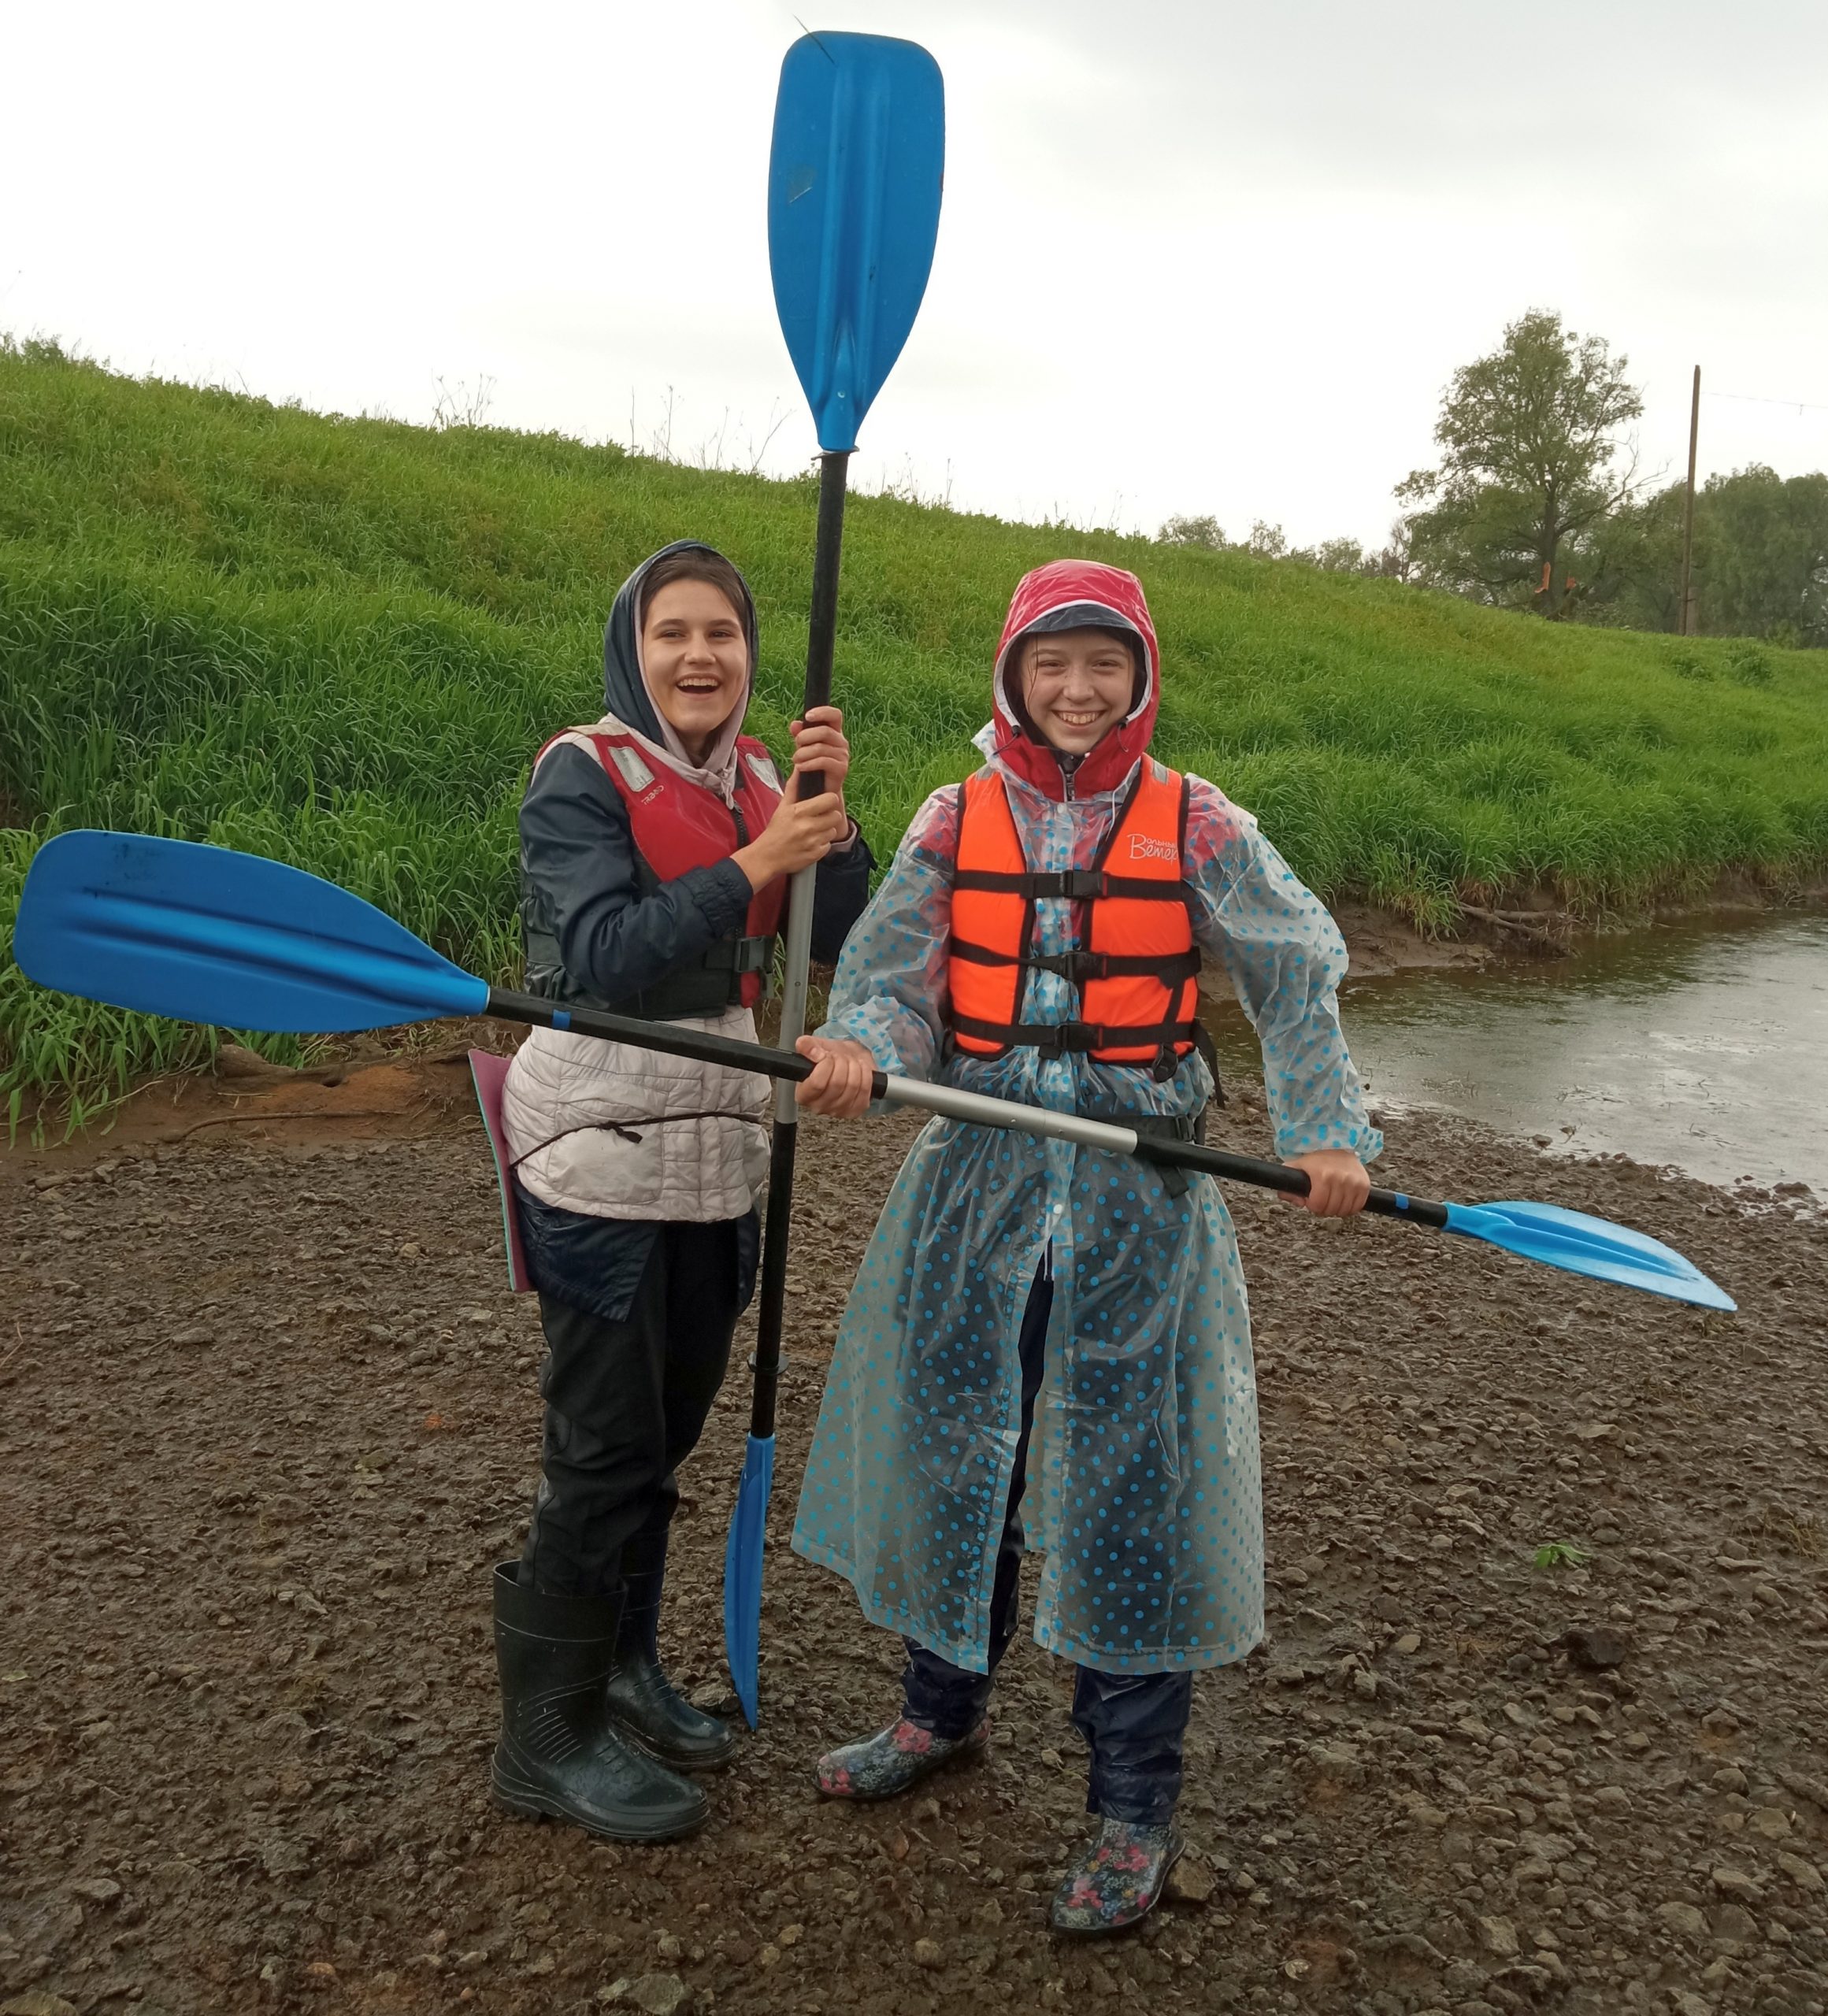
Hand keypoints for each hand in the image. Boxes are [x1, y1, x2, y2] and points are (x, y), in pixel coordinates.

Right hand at [732, 781, 849, 888]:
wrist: (766, 856)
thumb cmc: (775, 829)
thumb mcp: (782, 806)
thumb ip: (794, 787)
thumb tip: (799, 768)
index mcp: (799, 811)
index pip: (830, 799)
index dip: (829, 800)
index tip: (824, 802)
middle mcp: (807, 826)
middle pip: (836, 815)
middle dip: (829, 816)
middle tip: (818, 818)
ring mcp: (812, 842)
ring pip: (833, 831)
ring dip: (826, 830)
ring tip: (813, 831)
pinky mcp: (816, 855)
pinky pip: (828, 845)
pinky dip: (822, 844)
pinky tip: (810, 842)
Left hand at [789, 705, 850, 808]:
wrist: (819, 790)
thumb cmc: (812, 764)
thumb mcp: (804, 747)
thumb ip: (800, 734)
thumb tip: (794, 724)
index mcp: (834, 732)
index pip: (835, 714)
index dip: (822, 712)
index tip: (807, 716)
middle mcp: (841, 742)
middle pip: (825, 731)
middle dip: (806, 736)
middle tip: (796, 744)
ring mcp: (843, 755)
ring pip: (821, 747)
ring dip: (803, 753)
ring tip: (795, 760)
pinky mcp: (842, 769)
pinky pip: (823, 761)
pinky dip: (808, 763)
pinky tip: (800, 767)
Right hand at [793, 1035, 876, 1116]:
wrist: (847, 1064)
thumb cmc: (830, 1059)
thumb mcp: (816, 1047)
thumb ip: (807, 1045)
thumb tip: (804, 1045)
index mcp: (804, 1094)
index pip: (816, 1083)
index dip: (825, 1064)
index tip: (827, 1054)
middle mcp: (819, 1107)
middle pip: (837, 1083)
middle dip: (842, 1062)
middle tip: (840, 1056)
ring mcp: (838, 1111)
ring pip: (852, 1086)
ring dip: (854, 1066)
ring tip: (850, 1060)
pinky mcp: (856, 1110)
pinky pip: (865, 1090)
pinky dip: (866, 1074)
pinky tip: (860, 1068)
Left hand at [1285, 1149, 1369, 1216]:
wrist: (1337, 1146)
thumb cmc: (1316, 1159)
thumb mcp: (1296, 1168)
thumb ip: (1288, 1187)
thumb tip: (1299, 1203)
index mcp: (1322, 1175)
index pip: (1318, 1205)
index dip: (1312, 1205)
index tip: (1312, 1199)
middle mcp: (1340, 1179)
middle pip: (1331, 1209)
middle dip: (1323, 1208)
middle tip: (1322, 1199)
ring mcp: (1354, 1182)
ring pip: (1344, 1211)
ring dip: (1336, 1208)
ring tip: (1332, 1198)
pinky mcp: (1364, 1185)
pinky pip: (1357, 1207)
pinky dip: (1350, 1207)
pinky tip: (1343, 1199)